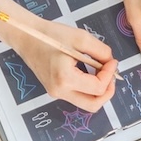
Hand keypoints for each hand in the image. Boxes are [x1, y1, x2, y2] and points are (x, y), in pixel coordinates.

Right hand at [0, 12, 117, 110]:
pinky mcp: (56, 91)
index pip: (97, 88)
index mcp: (65, 78)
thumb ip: (101, 51)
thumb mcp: (80, 38)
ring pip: (86, 103)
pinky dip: (89, 89)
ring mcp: (56, 93)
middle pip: (93, 105)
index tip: (112, 61)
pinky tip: (91, 74)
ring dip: (99, 91)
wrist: (27, 37)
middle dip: (107, 91)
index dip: (110, 75)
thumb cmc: (50, 35)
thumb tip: (111, 63)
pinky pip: (78, 96)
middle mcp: (60, 91)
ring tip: (102, 73)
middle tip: (111, 75)